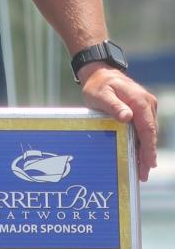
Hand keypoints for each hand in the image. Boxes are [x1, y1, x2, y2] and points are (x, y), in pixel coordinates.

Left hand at [77, 64, 157, 181]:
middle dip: (147, 155)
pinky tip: (139, 154)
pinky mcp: (142, 109)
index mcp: (140, 101)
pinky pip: (144, 128)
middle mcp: (147, 104)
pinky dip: (142, 142)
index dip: (148, 148)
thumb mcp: (101, 95)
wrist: (100, 73)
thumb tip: (127, 117)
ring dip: (146, 151)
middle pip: (150, 134)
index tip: (148, 163)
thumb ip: (113, 106)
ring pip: (149, 132)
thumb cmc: (98, 85)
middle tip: (143, 175)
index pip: (147, 129)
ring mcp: (147, 106)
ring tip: (141, 170)